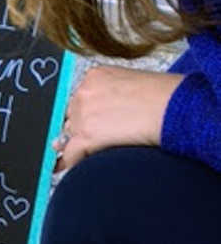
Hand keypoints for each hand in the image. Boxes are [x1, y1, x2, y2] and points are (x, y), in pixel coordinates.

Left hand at [53, 65, 183, 171]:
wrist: (173, 108)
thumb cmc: (165, 97)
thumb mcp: (133, 85)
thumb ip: (113, 96)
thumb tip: (103, 118)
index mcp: (95, 76)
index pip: (80, 98)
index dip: (86, 114)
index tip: (89, 123)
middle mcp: (84, 91)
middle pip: (72, 116)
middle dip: (82, 128)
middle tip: (99, 138)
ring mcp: (83, 113)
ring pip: (70, 134)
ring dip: (81, 144)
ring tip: (99, 151)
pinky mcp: (87, 135)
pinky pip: (71, 154)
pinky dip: (71, 162)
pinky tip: (75, 167)